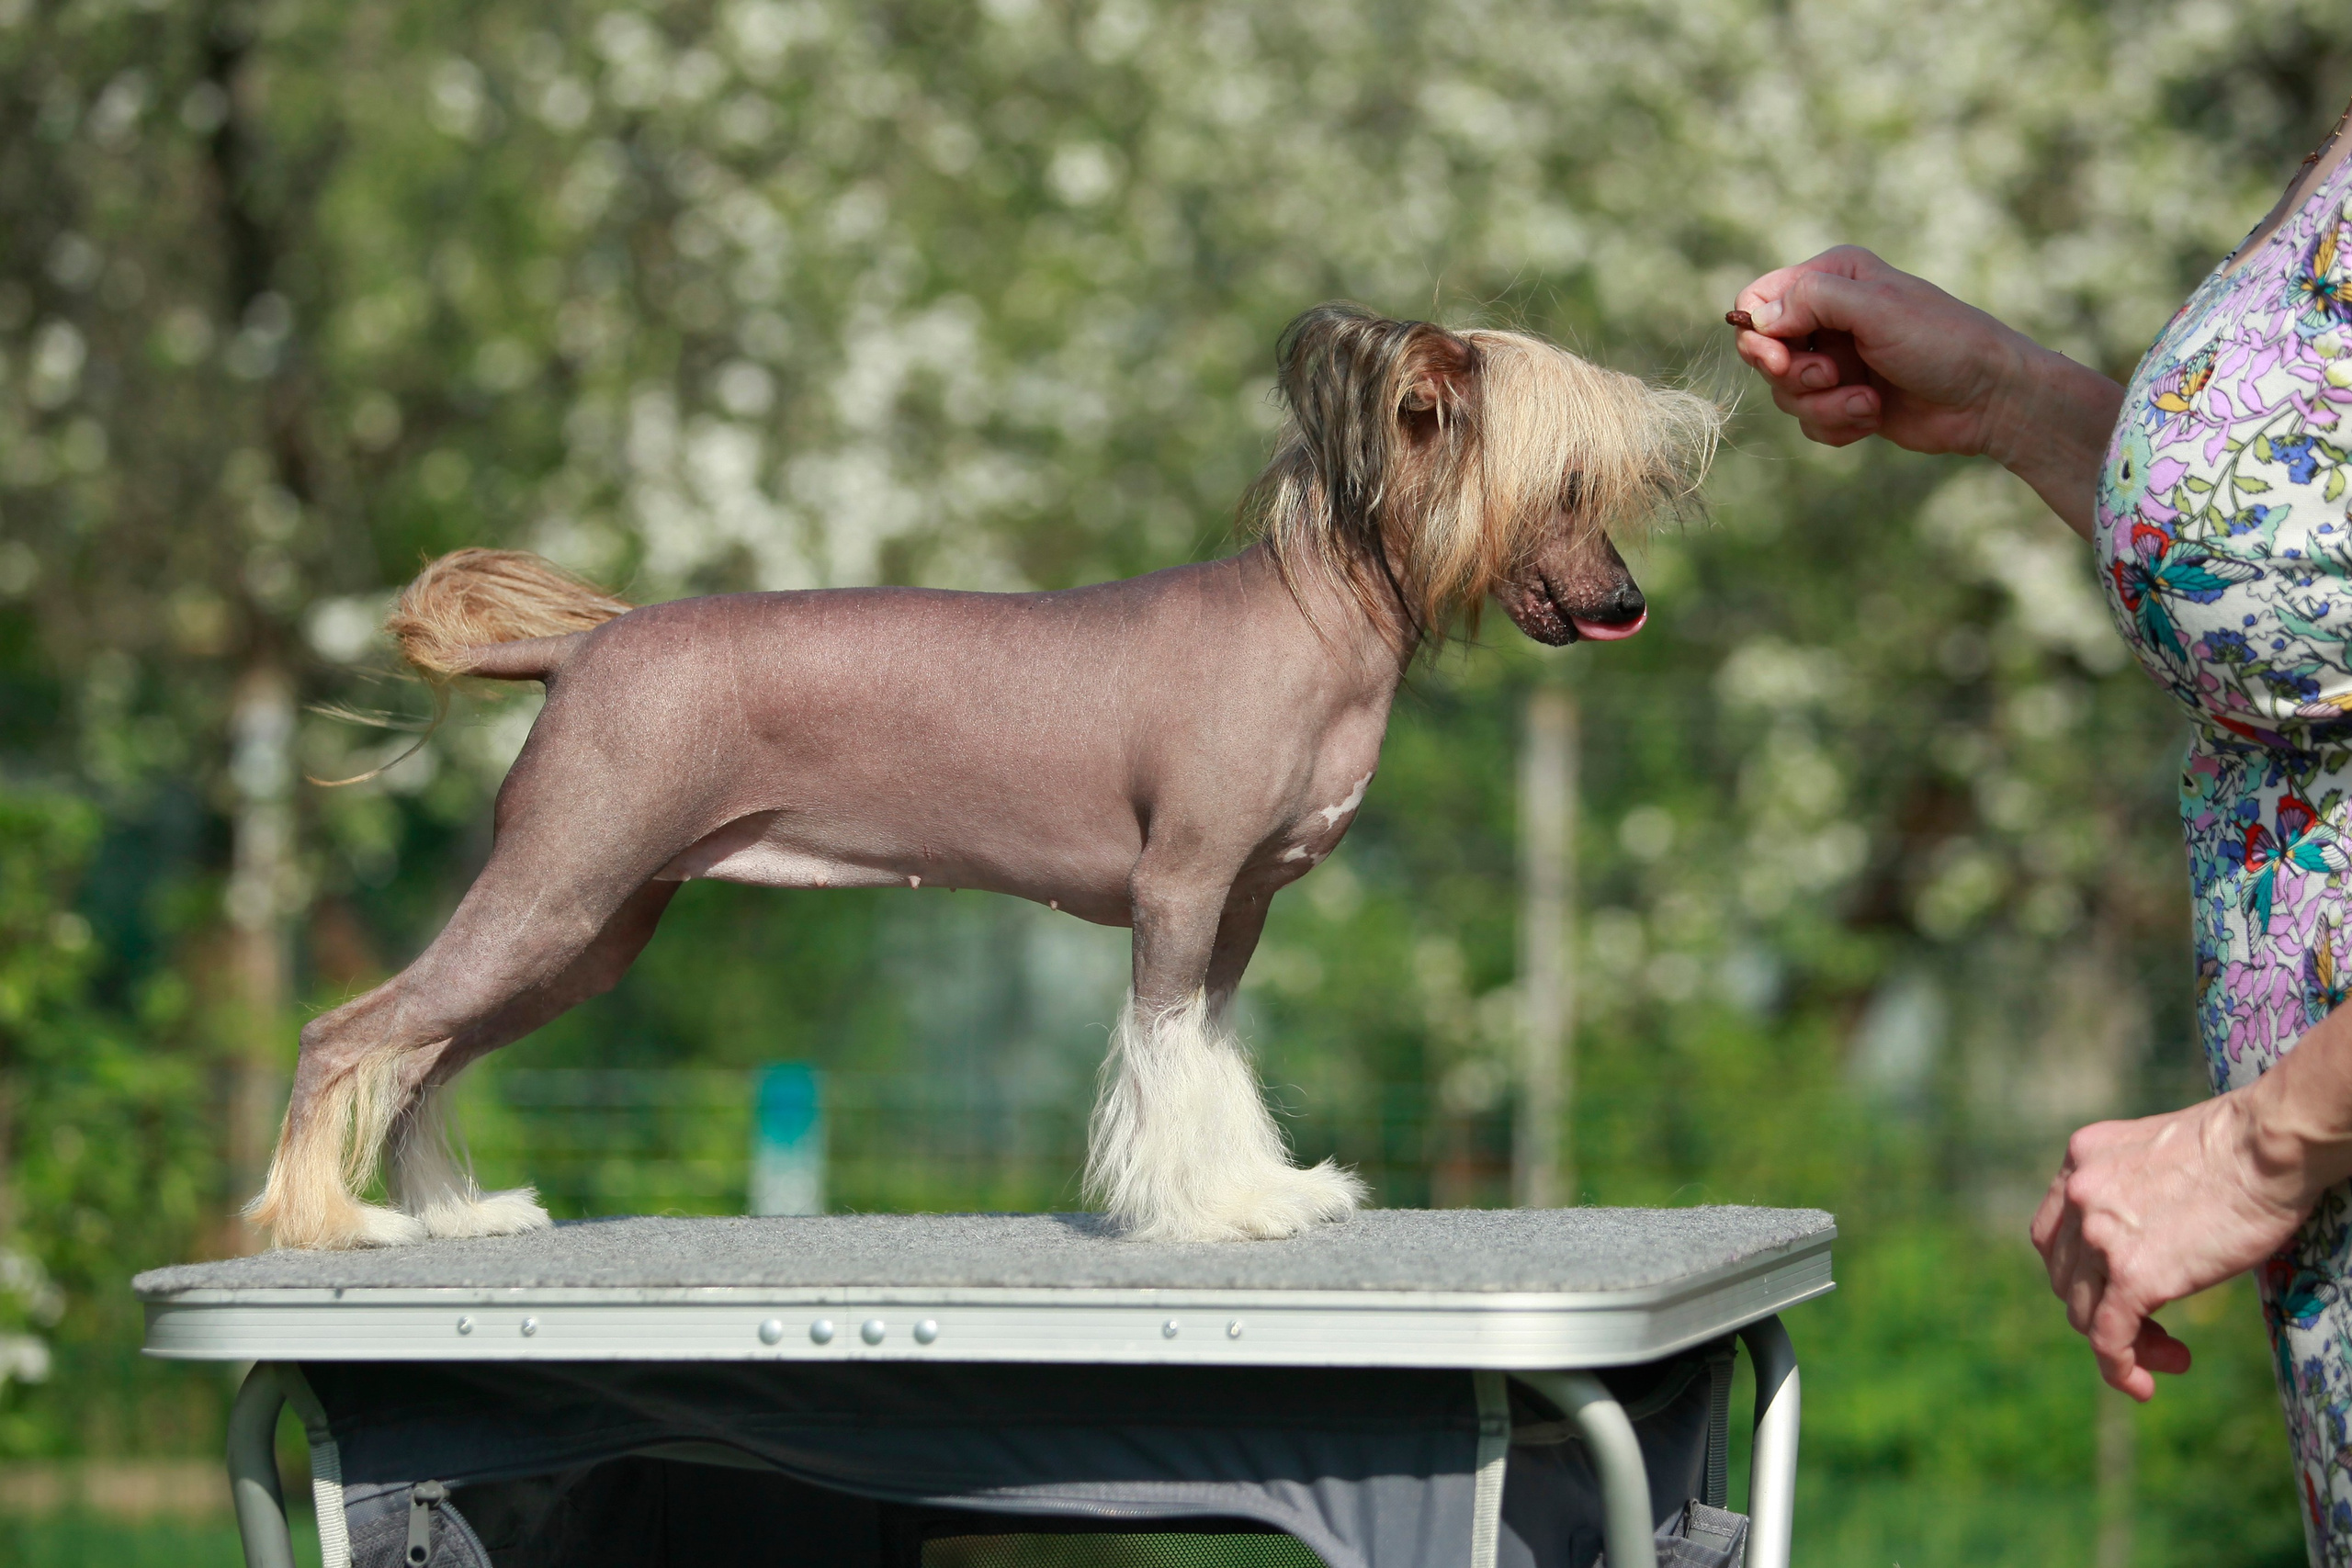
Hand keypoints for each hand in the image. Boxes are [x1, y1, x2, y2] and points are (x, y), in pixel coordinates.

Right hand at [1731, 245, 2122, 536]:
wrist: (1989, 398)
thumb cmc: (1942, 342)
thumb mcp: (1876, 310)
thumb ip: (1813, 301)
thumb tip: (1757, 319)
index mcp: (1832, 278)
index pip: (1758, 300)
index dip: (1757, 334)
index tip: (1778, 359)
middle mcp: (1827, 316)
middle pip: (1763, 353)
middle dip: (1795, 375)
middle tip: (1833, 377)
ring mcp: (1835, 361)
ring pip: (1785, 394)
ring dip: (1825, 405)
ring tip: (1868, 402)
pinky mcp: (1843, 401)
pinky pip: (1809, 423)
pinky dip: (1837, 425)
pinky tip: (1873, 416)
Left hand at [2031, 1088, 2313, 1399]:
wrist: (2267, 1145)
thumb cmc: (2240, 1146)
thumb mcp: (2158, 1152)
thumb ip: (2133, 1187)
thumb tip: (2143, 1230)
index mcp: (2080, 1160)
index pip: (2054, 1234)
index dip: (2079, 1273)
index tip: (2116, 1292)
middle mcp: (2078, 1195)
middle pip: (2067, 1277)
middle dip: (2102, 1311)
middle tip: (2156, 1332)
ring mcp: (2099, 1236)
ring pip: (2084, 1312)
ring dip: (2123, 1343)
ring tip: (2171, 1356)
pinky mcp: (2133, 1276)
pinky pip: (2108, 1337)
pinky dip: (2119, 1368)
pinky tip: (2143, 1384)